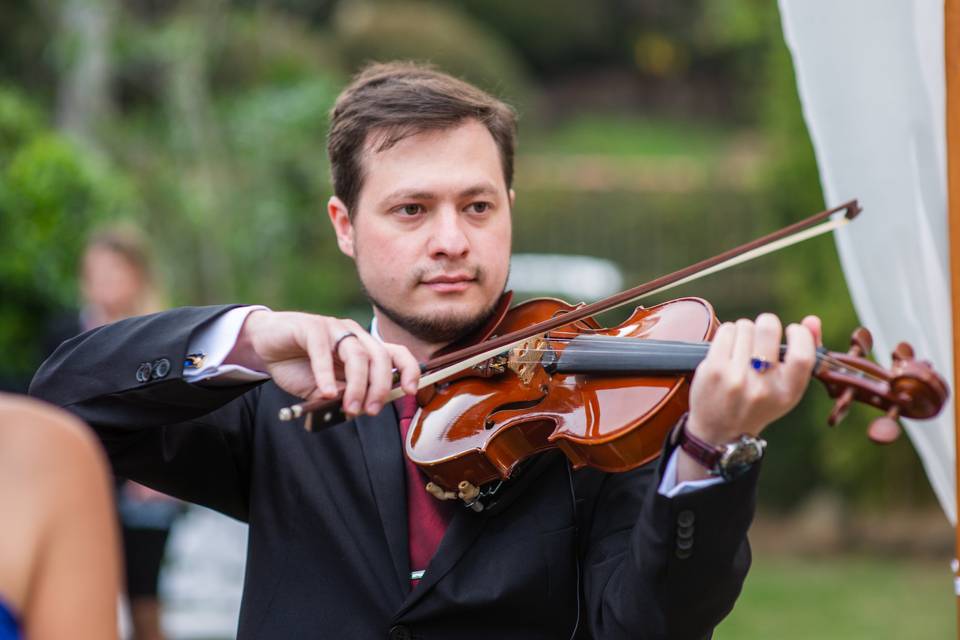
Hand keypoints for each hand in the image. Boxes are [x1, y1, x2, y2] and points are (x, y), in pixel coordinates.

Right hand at [226, 310, 419, 416]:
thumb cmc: (299, 366)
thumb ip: (343, 396)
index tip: (410, 392)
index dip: (408, 370)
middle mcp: (353, 335)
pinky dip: (326, 374)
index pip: (396, 354)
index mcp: (364, 348)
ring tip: (351, 408)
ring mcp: (333, 328)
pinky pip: (323, 350)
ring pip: (357, 354)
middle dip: (380, 387)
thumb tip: (359, 408)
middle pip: (380, 357)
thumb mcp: (326, 389)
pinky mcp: (310, 327)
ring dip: (357, 385)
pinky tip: (326, 393)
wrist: (265, 345)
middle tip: (371, 411)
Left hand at [678, 313, 820, 480]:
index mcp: (787, 393)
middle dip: (767, 324)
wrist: (719, 431)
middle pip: (768, 329)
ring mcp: (735, 377)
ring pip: (745, 326)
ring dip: (745, 331)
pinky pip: (726, 330)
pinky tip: (729, 348)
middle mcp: (762, 387)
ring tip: (744, 350)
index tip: (792, 331)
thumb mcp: (787, 389)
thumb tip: (812, 320)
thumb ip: (804, 353)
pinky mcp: (713, 369)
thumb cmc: (759, 404)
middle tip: (763, 334)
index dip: (800, 334)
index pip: (802, 354)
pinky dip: (729, 332)